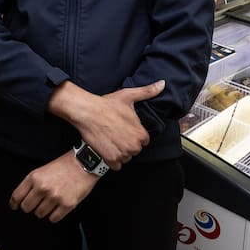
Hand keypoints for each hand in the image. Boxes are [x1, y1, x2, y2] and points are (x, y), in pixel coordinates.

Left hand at [9, 151, 97, 222]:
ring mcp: (55, 197)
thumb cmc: (62, 166)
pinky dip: (54, 215)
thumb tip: (20, 200)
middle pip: (27, 208)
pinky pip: (53, 218)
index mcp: (34, 177)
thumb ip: (31, 184)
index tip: (15, 207)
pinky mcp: (67, 204)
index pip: (17, 196)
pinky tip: (57, 207)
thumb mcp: (42, 170)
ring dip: (43, 211)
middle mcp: (42, 188)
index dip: (14, 203)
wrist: (83, 163)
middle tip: (36, 203)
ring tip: (50, 202)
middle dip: (30, 207)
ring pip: (39, 214)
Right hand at [49, 79, 164, 169]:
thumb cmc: (107, 104)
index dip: (134, 134)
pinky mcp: (110, 159)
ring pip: (126, 158)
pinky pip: (116, 166)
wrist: (87, 112)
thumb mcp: (129, 96)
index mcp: (141, 134)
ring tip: (111, 140)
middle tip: (117, 133)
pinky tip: (107, 148)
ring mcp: (122, 154)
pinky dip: (112, 160)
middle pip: (134, 150)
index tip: (125, 128)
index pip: (143, 140)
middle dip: (128, 144)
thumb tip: (162, 84)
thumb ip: (147, 92)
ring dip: (120, 152)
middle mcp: (134, 146)